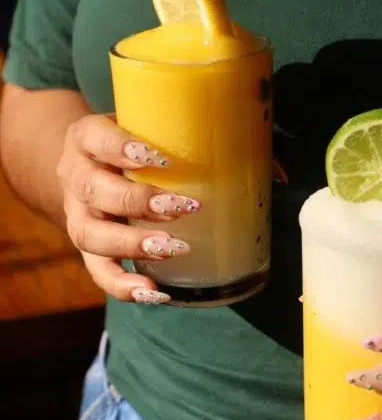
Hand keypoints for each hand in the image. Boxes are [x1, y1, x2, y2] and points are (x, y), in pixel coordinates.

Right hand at [57, 114, 200, 303]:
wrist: (89, 165)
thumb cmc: (132, 144)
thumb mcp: (146, 127)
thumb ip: (188, 136)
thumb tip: (268, 164)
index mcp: (86, 138)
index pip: (95, 136)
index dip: (121, 147)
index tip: (159, 158)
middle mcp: (75, 176)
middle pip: (94, 190)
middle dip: (136, 201)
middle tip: (179, 208)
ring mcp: (77, 214)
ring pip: (89, 234)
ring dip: (131, 244)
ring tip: (170, 249)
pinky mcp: (87, 248)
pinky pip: (98, 271)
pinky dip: (123, 285)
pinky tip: (154, 292)